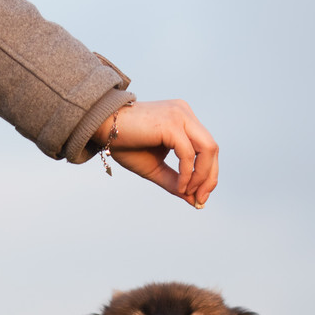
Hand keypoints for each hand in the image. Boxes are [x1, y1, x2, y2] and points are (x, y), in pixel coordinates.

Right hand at [92, 100, 218, 206]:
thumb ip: (175, 181)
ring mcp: (180, 115)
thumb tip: (193, 200)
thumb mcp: (154, 168)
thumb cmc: (126, 145)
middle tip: (199, 200)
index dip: (208, 174)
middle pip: (212, 149)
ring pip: (207, 149)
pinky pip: (188, 154)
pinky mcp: (171, 123)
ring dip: (201, 176)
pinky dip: (187, 174)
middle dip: (209, 178)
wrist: (102, 127)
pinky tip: (179, 186)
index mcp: (184, 120)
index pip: (207, 149)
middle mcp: (185, 114)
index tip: (199, 197)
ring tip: (187, 193)